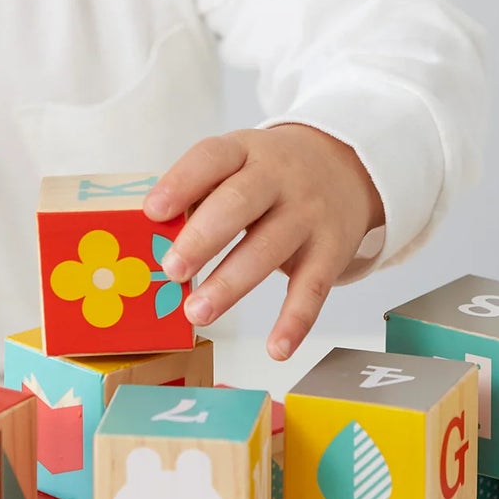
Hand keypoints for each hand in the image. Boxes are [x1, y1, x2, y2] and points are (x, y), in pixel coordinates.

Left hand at [143, 125, 383, 361]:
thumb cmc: (271, 174)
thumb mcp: (239, 163)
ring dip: (231, 284)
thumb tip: (152, 240)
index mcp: (246, 151)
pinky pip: (313, 288)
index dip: (180, 183)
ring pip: (268, 249)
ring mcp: (308, 214)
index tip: (152, 212)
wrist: (346, 167)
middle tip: (172, 269)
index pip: (211, 158)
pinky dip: (295, 321)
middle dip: (203, 238)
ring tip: (197, 312)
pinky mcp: (331, 250)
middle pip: (239, 203)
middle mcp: (280, 178)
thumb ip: (200, 193)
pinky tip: (276, 348)